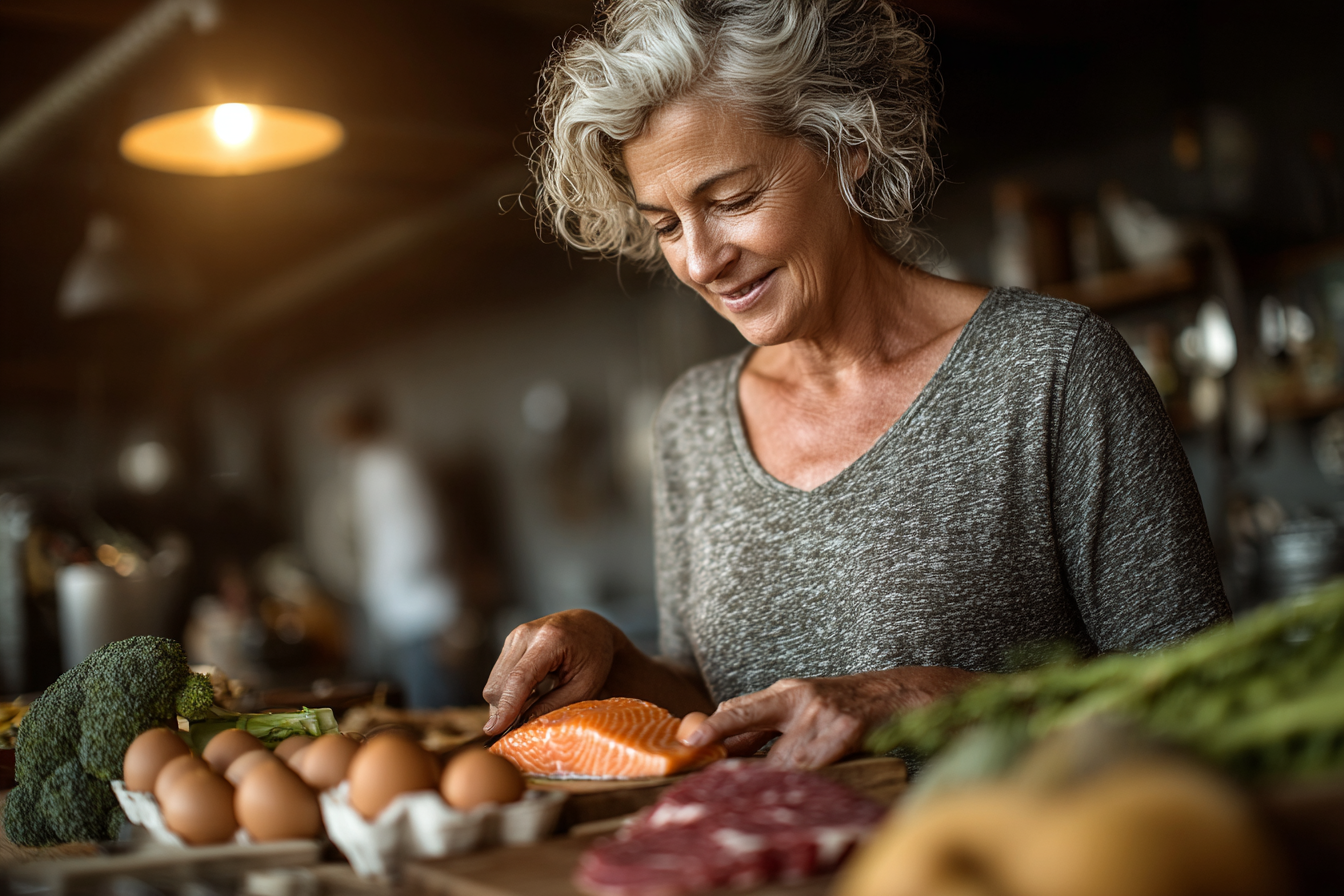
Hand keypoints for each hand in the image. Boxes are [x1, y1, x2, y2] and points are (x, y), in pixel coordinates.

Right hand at [482, 609, 627, 734]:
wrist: (591, 626)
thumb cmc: (595, 657)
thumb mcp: (585, 686)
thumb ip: (554, 705)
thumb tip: (522, 725)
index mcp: (550, 639)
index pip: (519, 678)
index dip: (506, 706)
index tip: (494, 731)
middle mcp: (526, 634)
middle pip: (498, 684)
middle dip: (505, 710)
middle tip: (524, 726)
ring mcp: (515, 636)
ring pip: (494, 682)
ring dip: (506, 702)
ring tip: (534, 705)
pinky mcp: (510, 643)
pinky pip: (498, 676)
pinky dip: (508, 692)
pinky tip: (530, 693)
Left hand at [682, 666, 979, 768]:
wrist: (900, 694)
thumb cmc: (847, 707)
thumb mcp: (806, 707)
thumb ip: (771, 727)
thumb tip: (727, 750)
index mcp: (787, 693)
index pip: (739, 708)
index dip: (712, 725)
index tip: (689, 740)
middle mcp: (799, 699)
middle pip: (749, 722)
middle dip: (726, 745)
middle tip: (706, 765)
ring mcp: (821, 716)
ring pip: (781, 761)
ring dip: (772, 779)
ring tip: (768, 793)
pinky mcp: (843, 734)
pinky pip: (811, 770)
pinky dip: (802, 784)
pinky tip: (802, 792)